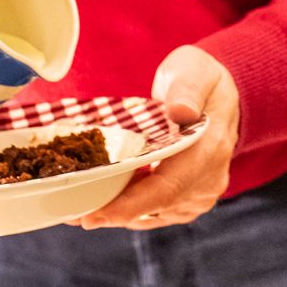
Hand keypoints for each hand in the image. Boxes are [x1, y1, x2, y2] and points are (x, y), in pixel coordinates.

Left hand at [79, 45, 240, 230]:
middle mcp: (208, 179)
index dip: (129, 205)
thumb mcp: (194, 70)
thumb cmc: (199, 77)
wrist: (215, 94)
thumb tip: (180, 111)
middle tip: (70, 216)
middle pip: (155, 206)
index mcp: (210, 149)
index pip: (167, 187)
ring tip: (77, 210)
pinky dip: (127, 210)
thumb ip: (187, 88)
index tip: (94, 215)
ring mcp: (199, 193)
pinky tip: (100, 203)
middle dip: (112, 213)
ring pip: (151, 213)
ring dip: (116, 213)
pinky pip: (154, 211)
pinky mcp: (187, 200)